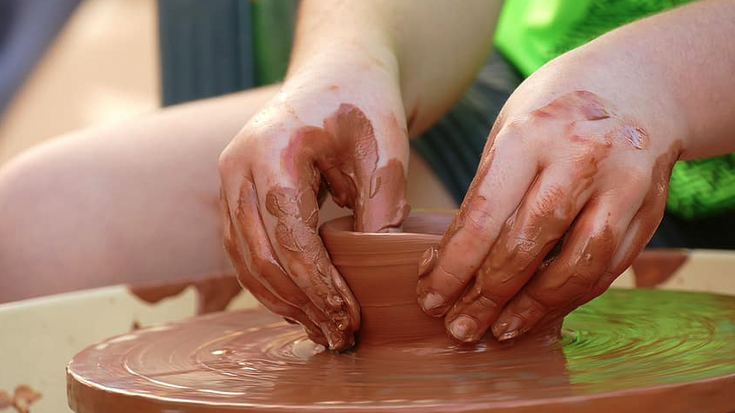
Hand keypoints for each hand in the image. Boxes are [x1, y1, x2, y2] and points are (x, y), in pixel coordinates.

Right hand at [219, 50, 409, 350]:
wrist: (336, 74)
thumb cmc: (364, 104)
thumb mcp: (385, 147)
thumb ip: (381, 204)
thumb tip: (373, 269)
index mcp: (272, 151)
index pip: (290, 237)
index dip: (318, 286)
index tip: (348, 319)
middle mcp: (237, 167)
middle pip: (259, 256)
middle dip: (300, 304)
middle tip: (338, 337)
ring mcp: (229, 182)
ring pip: (244, 260)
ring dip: (281, 302)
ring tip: (321, 331)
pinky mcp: (235, 195)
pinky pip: (243, 250)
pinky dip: (268, 283)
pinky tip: (298, 305)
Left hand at [417, 72, 682, 342]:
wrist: (637, 83)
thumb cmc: (554, 110)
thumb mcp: (509, 131)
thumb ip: (487, 191)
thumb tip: (453, 260)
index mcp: (531, 134)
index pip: (483, 217)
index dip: (453, 267)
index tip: (430, 297)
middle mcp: (581, 158)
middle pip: (526, 247)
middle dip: (486, 297)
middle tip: (459, 327)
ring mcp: (623, 184)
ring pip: (575, 267)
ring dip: (532, 308)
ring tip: (499, 329)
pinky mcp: (650, 208)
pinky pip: (608, 267)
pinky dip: (571, 296)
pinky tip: (541, 309)